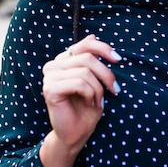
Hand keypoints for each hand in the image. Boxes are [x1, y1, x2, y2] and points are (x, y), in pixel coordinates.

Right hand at [40, 34, 121, 165]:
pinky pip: (79, 83)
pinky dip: (90, 93)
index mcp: (64, 60)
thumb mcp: (95, 80)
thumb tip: (92, 34)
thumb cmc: (87, 107)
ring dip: (98, 88)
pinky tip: (91, 103)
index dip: (103, 48)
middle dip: (106, 74)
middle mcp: (54, 65)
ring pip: (85, 71)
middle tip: (115, 89)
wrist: (76, 134)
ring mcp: (49, 76)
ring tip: (100, 100)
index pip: (85, 44)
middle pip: (88, 58)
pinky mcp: (50, 89)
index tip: (118, 59)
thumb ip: (92, 59)